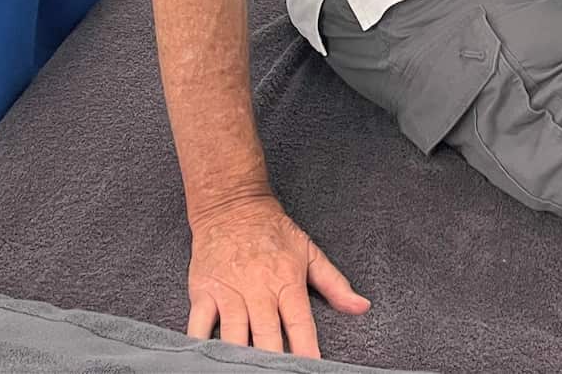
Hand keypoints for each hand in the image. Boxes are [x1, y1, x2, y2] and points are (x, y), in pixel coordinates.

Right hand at [187, 197, 368, 356]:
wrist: (232, 204)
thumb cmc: (273, 230)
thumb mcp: (309, 252)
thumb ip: (335, 284)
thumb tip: (362, 307)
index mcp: (287, 281)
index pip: (300, 325)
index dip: (306, 352)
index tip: (311, 371)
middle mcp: (258, 289)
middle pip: (266, 336)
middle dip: (272, 362)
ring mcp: (229, 291)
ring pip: (234, 335)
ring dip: (240, 357)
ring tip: (245, 371)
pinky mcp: (203, 291)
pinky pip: (199, 324)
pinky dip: (201, 343)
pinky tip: (207, 358)